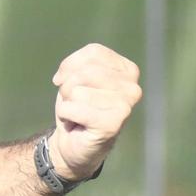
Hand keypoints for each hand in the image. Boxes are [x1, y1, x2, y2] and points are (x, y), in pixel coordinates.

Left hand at [47, 43, 141, 180]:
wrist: (74, 143)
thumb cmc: (78, 106)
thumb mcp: (77, 76)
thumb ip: (77, 66)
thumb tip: (63, 77)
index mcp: (129, 70)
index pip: (94, 52)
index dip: (71, 65)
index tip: (68, 81)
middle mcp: (133, 87)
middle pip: (84, 71)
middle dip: (68, 86)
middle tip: (74, 102)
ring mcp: (125, 107)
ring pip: (76, 90)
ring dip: (67, 102)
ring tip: (78, 113)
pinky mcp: (112, 124)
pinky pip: (71, 108)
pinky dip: (65, 115)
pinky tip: (76, 124)